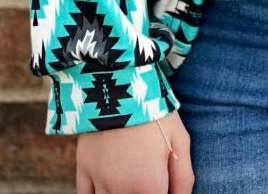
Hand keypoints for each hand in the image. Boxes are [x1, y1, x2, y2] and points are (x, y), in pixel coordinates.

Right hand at [76, 109, 193, 193]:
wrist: (119, 85)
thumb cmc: (155, 113)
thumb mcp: (180, 141)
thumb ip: (183, 179)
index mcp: (148, 187)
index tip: (162, 186)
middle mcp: (121, 191)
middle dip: (142, 192)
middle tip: (146, 178)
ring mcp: (99, 182)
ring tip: (131, 179)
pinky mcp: (83, 169)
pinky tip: (108, 188)